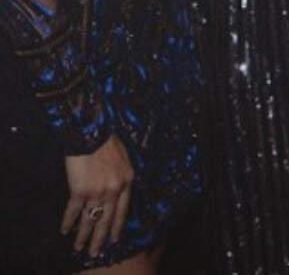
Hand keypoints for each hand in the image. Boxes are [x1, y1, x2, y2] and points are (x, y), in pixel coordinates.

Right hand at [61, 134, 133, 257]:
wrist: (91, 131)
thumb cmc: (106, 139)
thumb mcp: (123, 157)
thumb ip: (121, 175)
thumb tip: (116, 190)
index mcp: (126, 181)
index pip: (122, 211)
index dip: (116, 227)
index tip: (114, 239)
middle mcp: (113, 190)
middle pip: (106, 221)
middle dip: (100, 239)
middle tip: (95, 253)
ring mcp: (97, 192)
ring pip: (90, 220)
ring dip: (83, 236)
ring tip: (79, 248)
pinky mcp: (80, 191)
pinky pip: (73, 212)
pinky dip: (68, 222)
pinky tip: (65, 230)